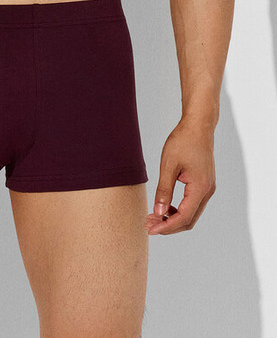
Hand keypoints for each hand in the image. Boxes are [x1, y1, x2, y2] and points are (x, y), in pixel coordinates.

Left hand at [146, 117, 215, 234]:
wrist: (198, 126)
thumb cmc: (182, 141)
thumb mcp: (168, 165)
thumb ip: (164, 190)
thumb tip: (159, 213)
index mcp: (200, 188)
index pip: (183, 217)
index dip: (166, 226)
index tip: (149, 229)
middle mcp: (207, 191)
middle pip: (189, 220)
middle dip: (168, 226)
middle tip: (148, 224)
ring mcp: (207, 188)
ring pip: (191, 214)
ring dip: (173, 219)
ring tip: (153, 217)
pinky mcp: (204, 184)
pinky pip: (192, 204)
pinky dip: (179, 210)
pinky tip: (164, 207)